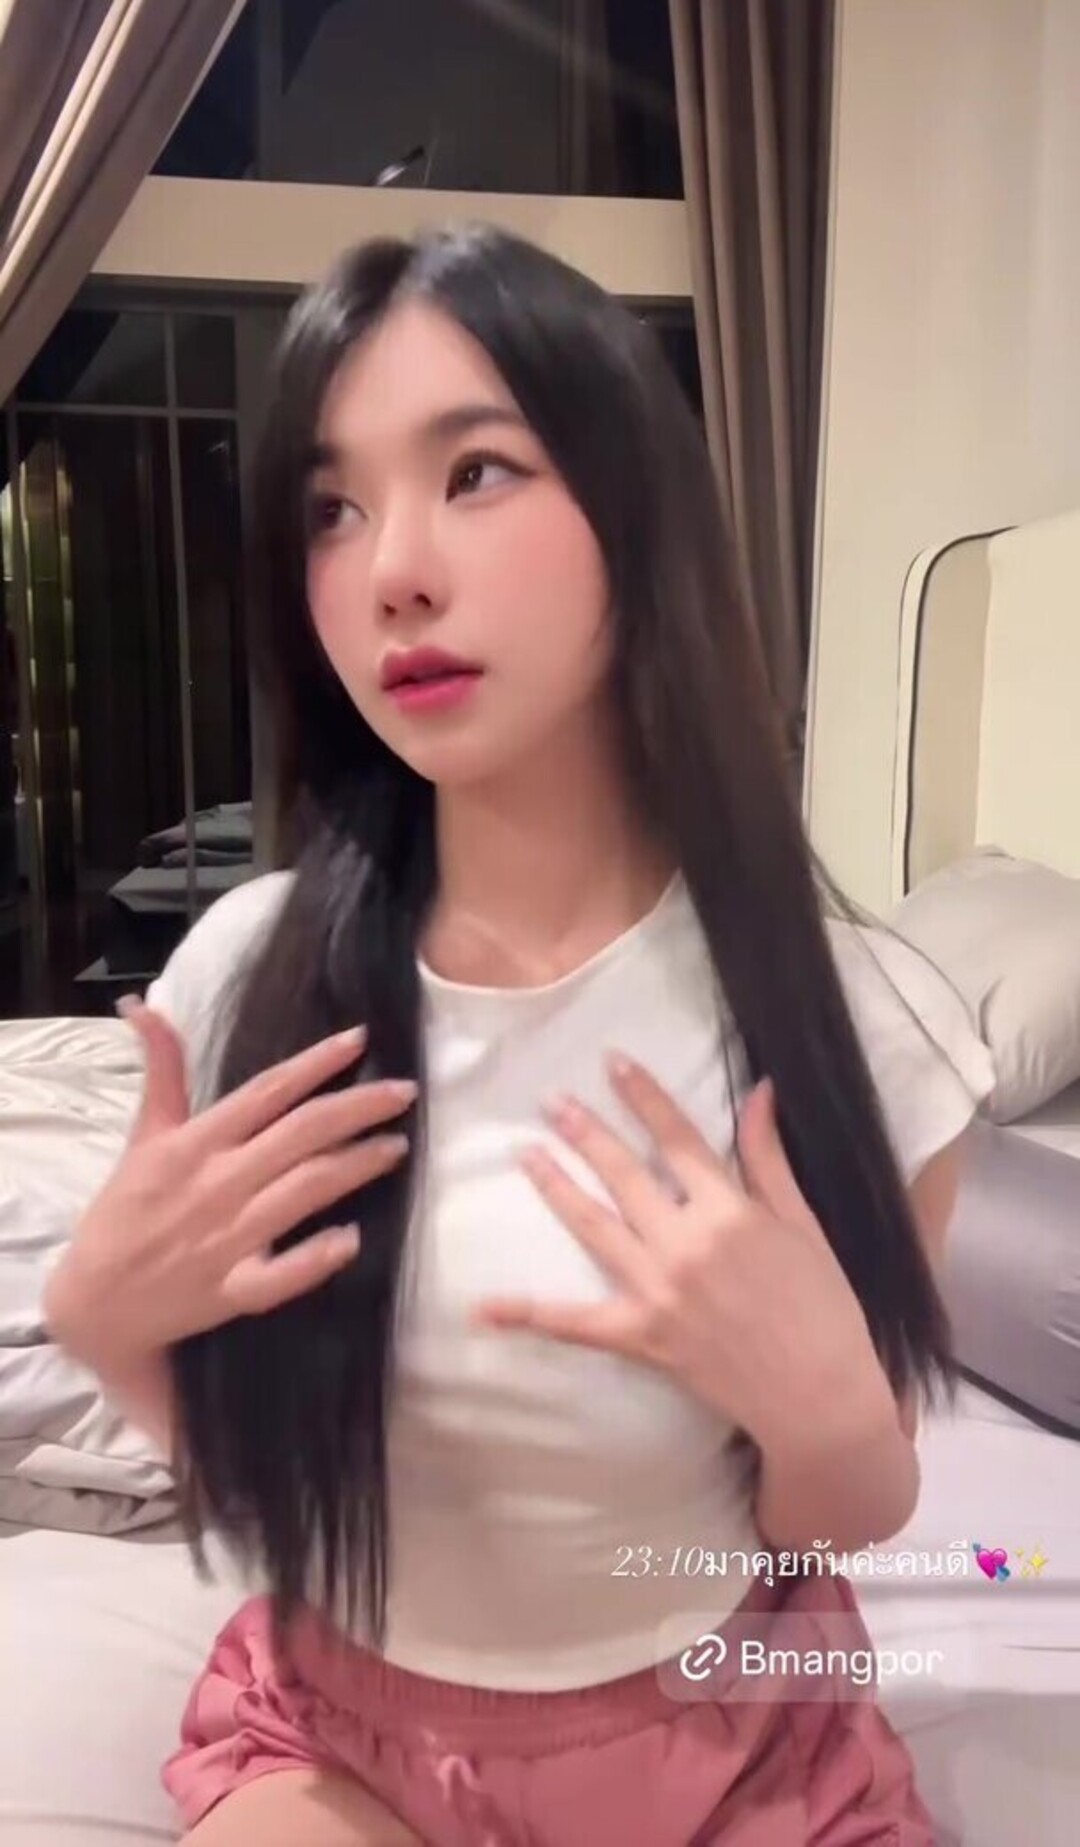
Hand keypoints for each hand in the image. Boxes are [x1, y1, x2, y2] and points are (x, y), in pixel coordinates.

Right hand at [45, 1004, 415, 1375]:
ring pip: (302, 1192)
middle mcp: (218, 1183)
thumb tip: (144, 1004)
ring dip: (354, 1167)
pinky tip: (351, 1239)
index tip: (360, 1039)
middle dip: (357, 1108)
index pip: (266, 1092)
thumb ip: (160, 1070)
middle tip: (406, 1091)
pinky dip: (314, 1259)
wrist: (93, 1302)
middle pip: (299, 1135)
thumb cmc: (125, 1213)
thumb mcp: (143, 1134)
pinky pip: (279, 1276)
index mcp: (196, 1142)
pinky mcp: (230, 1290)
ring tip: (398, 1147)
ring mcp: (226, 1239)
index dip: (315, 1063)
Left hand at [474, 1058, 892, 1454]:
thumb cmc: (823, 1306)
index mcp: (728, 1211)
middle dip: (585, 1132)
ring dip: (557, 1187)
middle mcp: (685, 1244)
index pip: (675, 1138)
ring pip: (593, 1227)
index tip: (613, 1062)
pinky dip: (530, 1315)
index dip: (643, 1096)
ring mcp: (657, 1291)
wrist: (820, 1396)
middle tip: (552, 1101)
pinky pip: (575, 1324)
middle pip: (623, 1173)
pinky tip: (484, 1307)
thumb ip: (768, 1157)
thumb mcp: (803, 1223)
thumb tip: (759, 1090)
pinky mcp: (641, 1336)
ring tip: (527, 1154)